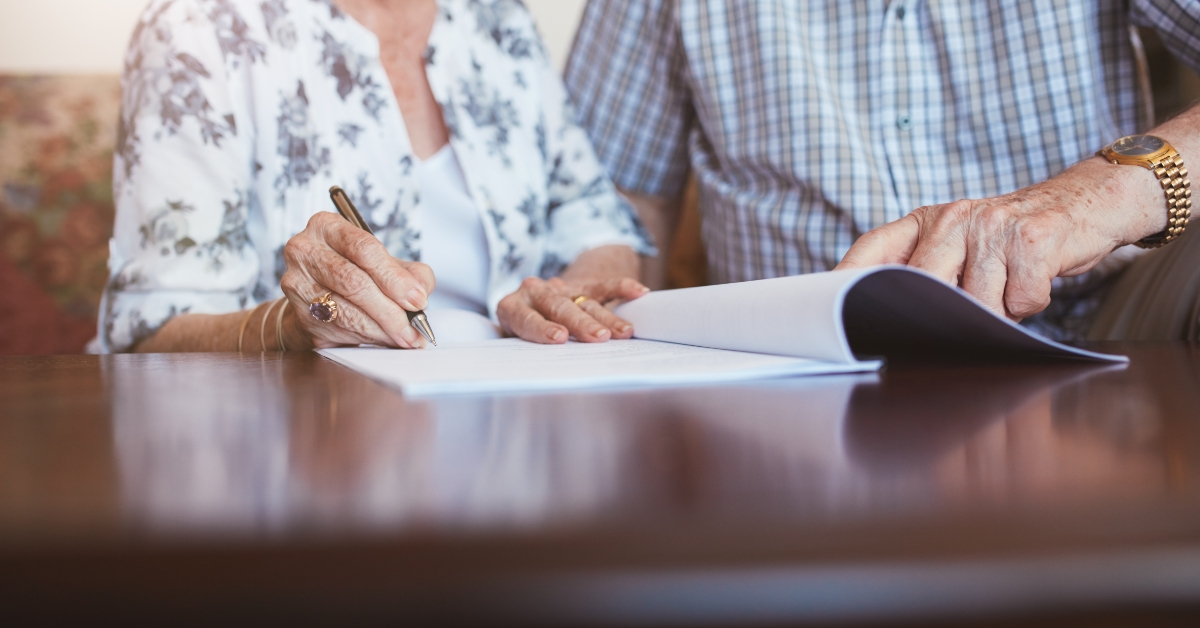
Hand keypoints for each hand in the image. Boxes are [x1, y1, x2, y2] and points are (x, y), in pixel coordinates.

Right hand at [281, 212, 435, 348]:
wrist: (318, 294)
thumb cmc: (356, 271)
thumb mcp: (386, 262)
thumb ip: (411, 272)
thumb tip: (420, 293)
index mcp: (327, 226)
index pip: (364, 249)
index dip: (395, 278)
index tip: (418, 300)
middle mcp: (305, 250)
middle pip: (353, 282)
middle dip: (390, 310)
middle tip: (414, 328)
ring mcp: (297, 283)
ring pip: (345, 311)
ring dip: (381, 329)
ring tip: (404, 337)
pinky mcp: (299, 314)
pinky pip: (338, 330)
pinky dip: (367, 338)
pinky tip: (384, 339)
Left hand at [497, 276, 649, 342]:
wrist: (535, 301)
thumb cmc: (523, 333)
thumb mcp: (515, 342)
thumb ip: (523, 352)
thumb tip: (537, 375)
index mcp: (512, 307)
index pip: (526, 318)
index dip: (542, 328)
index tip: (559, 338)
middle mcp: (535, 293)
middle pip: (559, 307)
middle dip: (581, 323)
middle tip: (598, 338)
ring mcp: (560, 287)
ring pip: (584, 301)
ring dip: (606, 317)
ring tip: (624, 333)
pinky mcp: (582, 284)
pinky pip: (604, 285)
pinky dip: (622, 288)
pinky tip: (639, 292)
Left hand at [836, 158, 1165, 320]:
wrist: (1085, 203)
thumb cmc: (1012, 237)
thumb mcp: (960, 241)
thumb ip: (926, 268)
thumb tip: (885, 317)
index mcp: (926, 220)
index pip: (873, 250)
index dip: (845, 279)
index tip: (826, 308)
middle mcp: (953, 218)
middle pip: (925, 288)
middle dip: (945, 313)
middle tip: (963, 314)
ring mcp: (991, 226)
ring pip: (977, 304)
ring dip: (997, 310)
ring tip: (1009, 285)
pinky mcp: (1031, 240)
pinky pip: (1020, 300)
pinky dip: (1031, 302)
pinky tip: (1034, 279)